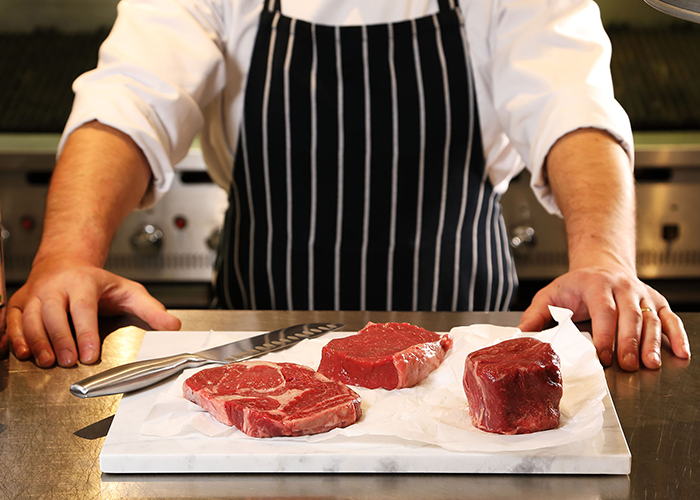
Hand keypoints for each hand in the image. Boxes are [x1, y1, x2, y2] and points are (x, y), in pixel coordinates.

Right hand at [6, 257, 180, 367]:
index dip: (86, 333)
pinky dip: (13, 337)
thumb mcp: (129, 291)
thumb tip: (172, 325)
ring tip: (46, 362)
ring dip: (36, 342)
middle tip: (67, 362)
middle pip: (53, 314)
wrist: (65, 263)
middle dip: (60, 340)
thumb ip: (151, 309)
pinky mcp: (18, 303)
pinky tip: (21, 352)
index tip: (90, 355)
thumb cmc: (97, 282)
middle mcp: (56, 286)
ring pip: (29, 318)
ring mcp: (34, 294)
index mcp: (83, 282)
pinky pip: (10, 320)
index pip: (83, 309)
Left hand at [518, 265, 690, 370]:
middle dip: (629, 342)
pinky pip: (671, 319)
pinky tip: (681, 354)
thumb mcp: (551, 293)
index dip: (604, 334)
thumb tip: (521, 334)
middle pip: (630, 316)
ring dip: (652, 343)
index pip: (603, 310)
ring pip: (652, 319)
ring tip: (650, 364)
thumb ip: (536, 313)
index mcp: (596, 285)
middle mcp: (623, 288)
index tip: (602, 355)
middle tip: (626, 365)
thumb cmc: (576, 285)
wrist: (602, 266)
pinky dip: (678, 336)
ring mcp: (642, 295)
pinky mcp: (657, 303)